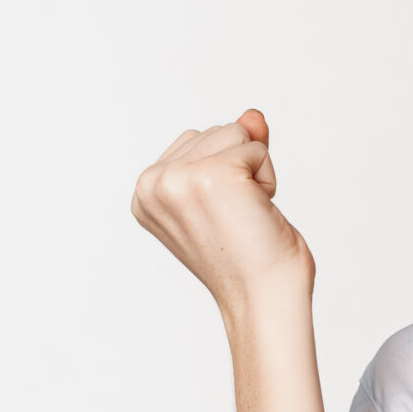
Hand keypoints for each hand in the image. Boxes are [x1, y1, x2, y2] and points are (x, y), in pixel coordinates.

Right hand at [130, 108, 312, 315]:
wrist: (265, 296)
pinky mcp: (213, 174)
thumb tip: (252, 115)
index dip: (224, 174)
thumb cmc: (250, 255)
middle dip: (240, 169)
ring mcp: (179, 177)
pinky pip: (257, 148)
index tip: (221, 217)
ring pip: (236, 133)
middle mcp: (152, 184)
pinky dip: (268, 179)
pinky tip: (256, 213)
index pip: (196, 141)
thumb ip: (233, 147)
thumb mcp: (232, 192)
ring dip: (255, 173)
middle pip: (215, 131)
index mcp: (145, 192)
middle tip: (237, 219)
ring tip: (245, 216)